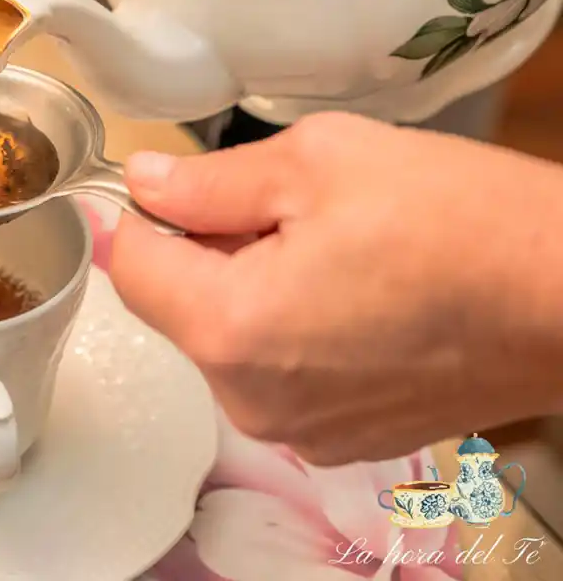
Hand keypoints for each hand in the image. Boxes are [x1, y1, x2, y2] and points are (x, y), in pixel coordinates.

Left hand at [109, 112, 562, 464]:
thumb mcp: (321, 162)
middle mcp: (252, 399)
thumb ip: (210, 181)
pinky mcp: (340, 437)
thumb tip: (148, 183)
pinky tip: (356, 293)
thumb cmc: (465, 225)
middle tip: (283, 207)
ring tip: (335, 250)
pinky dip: (294, 330)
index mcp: (233, 329)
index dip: (137, 216)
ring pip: (230, 339)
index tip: (155, 189)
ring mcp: (299, 429)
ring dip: (252, 289)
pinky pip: (279, 373)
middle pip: (180, 307)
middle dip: (207, 251)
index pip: (133, 268)